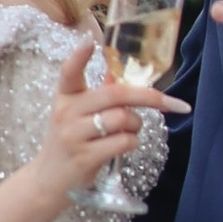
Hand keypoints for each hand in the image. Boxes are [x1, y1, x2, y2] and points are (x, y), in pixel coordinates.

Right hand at [37, 46, 172, 201]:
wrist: (49, 180)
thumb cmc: (69, 141)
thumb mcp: (76, 114)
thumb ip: (99, 94)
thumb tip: (122, 74)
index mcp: (65, 97)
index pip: (69, 72)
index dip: (79, 56)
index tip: (90, 41)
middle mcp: (66, 113)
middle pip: (115, 94)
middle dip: (150, 97)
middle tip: (173, 104)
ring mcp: (74, 136)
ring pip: (123, 118)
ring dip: (137, 124)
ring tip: (130, 130)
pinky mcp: (85, 157)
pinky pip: (124, 142)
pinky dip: (132, 141)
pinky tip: (125, 144)